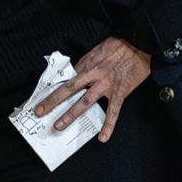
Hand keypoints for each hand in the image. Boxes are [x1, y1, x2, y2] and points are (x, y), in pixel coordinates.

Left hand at [29, 38, 150, 142]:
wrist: (141, 43)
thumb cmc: (119, 45)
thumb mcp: (97, 50)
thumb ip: (85, 64)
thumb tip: (74, 74)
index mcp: (87, 64)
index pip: (66, 79)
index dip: (53, 88)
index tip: (41, 97)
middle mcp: (94, 75)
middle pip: (69, 90)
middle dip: (53, 101)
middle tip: (40, 112)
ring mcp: (107, 85)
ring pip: (85, 102)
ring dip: (71, 115)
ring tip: (59, 126)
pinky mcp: (120, 92)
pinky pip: (113, 112)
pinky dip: (108, 126)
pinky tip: (102, 138)